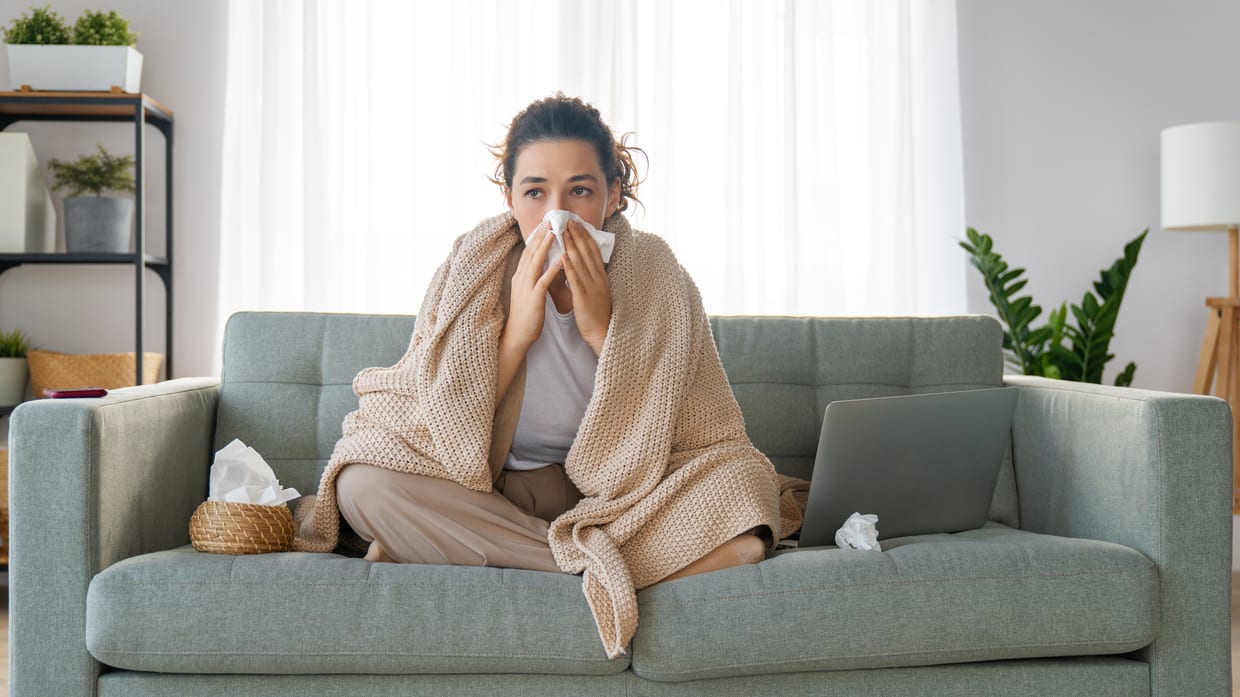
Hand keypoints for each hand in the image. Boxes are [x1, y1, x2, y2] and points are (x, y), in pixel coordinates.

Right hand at [504, 221, 561, 351]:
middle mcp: (521, 278)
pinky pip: (543, 281)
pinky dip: (552, 269)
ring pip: (536, 263)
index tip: (544, 224)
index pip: (528, 252)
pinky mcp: (534, 298)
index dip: (536, 237)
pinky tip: (560, 260)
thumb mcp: (527, 291)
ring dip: (545, 247)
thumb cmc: (525, 314)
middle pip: (531, 252)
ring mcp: (526, 288)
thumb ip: (532, 277)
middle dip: (540, 236)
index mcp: (520, 276)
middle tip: (549, 221)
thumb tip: (540, 264)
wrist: (517, 335)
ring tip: (554, 233)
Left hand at [562, 220, 611, 353]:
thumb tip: (579, 263)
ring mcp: (591, 286)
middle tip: (568, 220)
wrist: (602, 332)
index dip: (585, 236)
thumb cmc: (596, 312)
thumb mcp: (596, 290)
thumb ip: (589, 276)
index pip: (593, 251)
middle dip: (577, 235)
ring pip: (581, 262)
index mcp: (600, 276)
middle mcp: (597, 278)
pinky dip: (569, 266)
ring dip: (571, 245)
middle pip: (587, 252)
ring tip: (563, 232)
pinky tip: (562, 255)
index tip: (577, 223)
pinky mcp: (583, 297)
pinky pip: (575, 279)